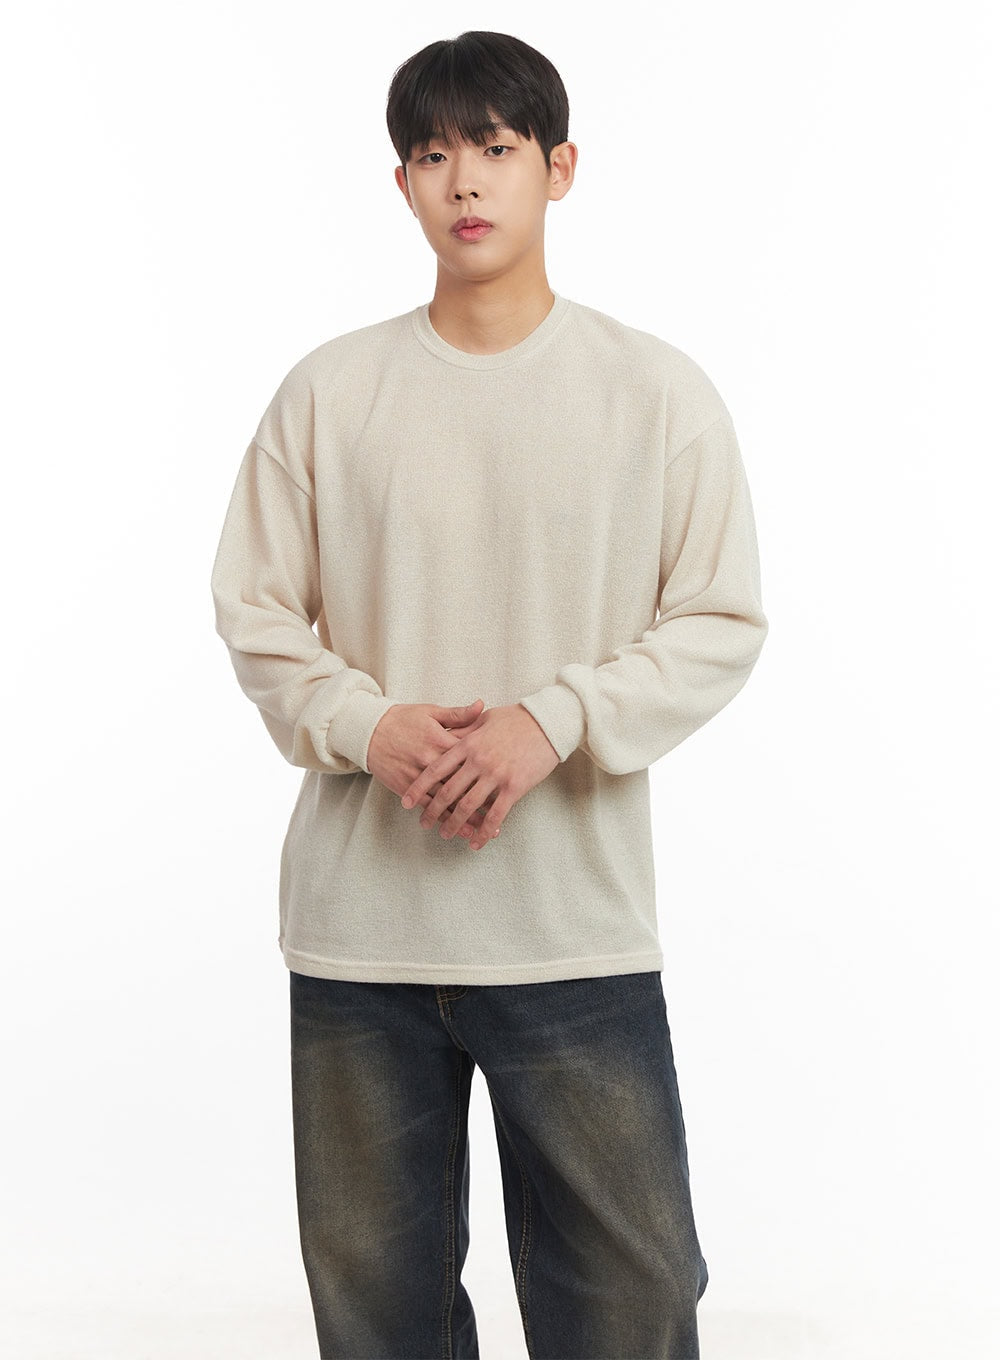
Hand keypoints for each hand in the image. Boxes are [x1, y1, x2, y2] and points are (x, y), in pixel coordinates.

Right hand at [367, 699, 493, 839]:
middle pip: (460, 784)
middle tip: (499, 815)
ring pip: (445, 801)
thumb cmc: (403, 719)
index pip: (469, 759)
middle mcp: (430, 760)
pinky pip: (427, 806)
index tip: (506, 780)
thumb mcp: (431, 712)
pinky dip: (442, 819)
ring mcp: (417, 776)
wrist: (370, 730)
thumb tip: (481, 705)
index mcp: (440, 739)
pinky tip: (455, 830)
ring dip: (464, 817)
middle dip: (480, 801)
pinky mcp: (406, 787)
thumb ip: (458, 714)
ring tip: (483, 831)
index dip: (487, 771)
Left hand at [400, 703, 559, 849]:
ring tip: (446, 835)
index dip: (419, 787)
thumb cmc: (516, 718)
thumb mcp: (484, 719)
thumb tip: (444, 736)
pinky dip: (483, 831)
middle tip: (423, 823)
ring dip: (454, 824)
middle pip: (448, 792)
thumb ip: (462, 730)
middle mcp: (478, 761)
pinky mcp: (514, 787)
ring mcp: (496, 775)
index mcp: (468, 744)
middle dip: (432, 811)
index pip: (436, 770)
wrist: (547, 723)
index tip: (407, 801)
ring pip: (468, 806)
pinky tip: (476, 842)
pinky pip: (495, 815)